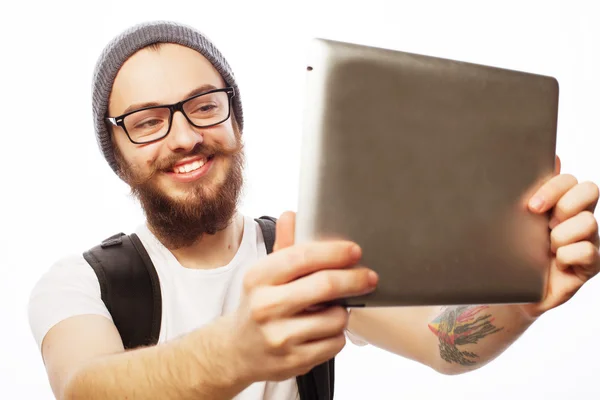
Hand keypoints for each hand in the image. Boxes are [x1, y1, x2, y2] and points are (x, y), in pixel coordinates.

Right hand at [224, 211, 377, 383]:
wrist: (238, 350)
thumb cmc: (259, 304)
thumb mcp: (264, 275)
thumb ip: (283, 246)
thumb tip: (292, 215)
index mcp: (258, 278)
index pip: (301, 256)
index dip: (333, 252)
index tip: (354, 251)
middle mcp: (265, 306)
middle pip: (324, 286)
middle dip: (354, 279)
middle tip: (370, 277)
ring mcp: (279, 337)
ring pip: (335, 317)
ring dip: (343, 311)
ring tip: (333, 308)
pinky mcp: (293, 361)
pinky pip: (335, 343)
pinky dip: (337, 334)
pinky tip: (325, 329)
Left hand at [522, 156, 599, 317]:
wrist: (511, 288)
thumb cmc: (512, 251)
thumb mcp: (513, 220)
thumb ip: (529, 190)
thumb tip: (552, 156)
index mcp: (559, 202)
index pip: (570, 180)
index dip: (554, 188)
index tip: (531, 207)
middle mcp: (577, 216)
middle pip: (590, 190)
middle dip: (565, 205)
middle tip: (546, 224)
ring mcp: (587, 239)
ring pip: (588, 222)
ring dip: (561, 236)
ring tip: (546, 248)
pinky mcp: (590, 264)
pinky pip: (588, 252)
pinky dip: (568, 257)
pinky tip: (556, 263)